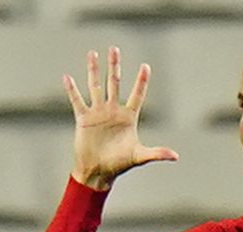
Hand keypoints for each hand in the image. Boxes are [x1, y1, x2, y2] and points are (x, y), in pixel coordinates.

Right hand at [64, 47, 177, 190]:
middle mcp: (113, 111)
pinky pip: (77, 101)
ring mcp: (98, 113)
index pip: (137, 95)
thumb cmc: (120, 164)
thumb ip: (156, 153)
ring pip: (95, 86)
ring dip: (94, 70)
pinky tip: (67, 77)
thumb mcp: (139, 156)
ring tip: (93, 53)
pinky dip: (72, 90)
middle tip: (114, 48)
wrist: (98, 172)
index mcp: (128, 117)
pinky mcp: (84, 119)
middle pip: (114, 83)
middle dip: (114, 66)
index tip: (146, 66)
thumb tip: (175, 156)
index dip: (141, 81)